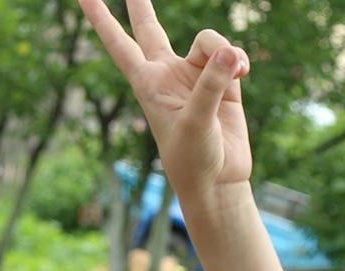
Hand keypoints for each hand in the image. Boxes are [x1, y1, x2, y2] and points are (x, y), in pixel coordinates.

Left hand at [79, 0, 250, 204]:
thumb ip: (210, 84)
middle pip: (149, 28)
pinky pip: (232, 53)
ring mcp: (194, 74)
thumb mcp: (196, 123)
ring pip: (208, 39)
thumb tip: (230, 52)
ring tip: (234, 75)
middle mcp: (167, 73)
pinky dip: (239, 60)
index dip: (101, 20)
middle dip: (138, 4)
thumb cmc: (193, 158)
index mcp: (147, 83)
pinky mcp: (222, 79)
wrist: (217, 179)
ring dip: (223, 50)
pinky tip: (243, 75)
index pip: (120, 44)